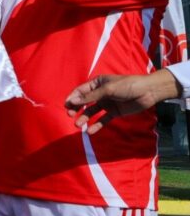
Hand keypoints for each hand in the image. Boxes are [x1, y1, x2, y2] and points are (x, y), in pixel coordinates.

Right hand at [65, 71, 180, 134]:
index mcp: (97, 83)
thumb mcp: (108, 90)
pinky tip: (90, 132)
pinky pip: (103, 119)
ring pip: (92, 112)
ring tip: (78, 125)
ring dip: (84, 118)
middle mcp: (100, 93)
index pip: (80, 91)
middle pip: (84, 102)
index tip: (66, 106)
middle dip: (76, 108)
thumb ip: (90, 97)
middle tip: (70, 116)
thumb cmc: (127, 85)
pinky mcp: (114, 112)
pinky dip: (96, 125)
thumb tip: (72, 101)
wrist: (148, 92)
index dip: (72, 98)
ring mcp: (107, 103)